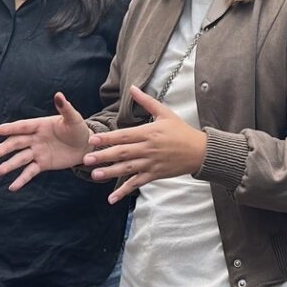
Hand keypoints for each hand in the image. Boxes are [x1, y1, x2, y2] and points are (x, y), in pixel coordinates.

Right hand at [0, 92, 92, 190]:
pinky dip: (21, 179)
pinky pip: (30, 172)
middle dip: (6, 148)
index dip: (12, 128)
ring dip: (9, 165)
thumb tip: (59, 95)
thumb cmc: (78, 129)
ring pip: (20, 159)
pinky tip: (12, 187)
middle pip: (17, 143)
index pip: (24, 126)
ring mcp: (37, 152)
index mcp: (40, 125)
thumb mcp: (73, 119)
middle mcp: (35, 138)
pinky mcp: (42, 164)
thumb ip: (65, 108)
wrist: (85, 147)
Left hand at [84, 85, 207, 203]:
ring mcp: (151, 163)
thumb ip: (146, 101)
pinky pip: (137, 183)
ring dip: (110, 172)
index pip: (124, 135)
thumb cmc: (181, 131)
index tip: (92, 140)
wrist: (200, 151)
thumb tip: (132, 87)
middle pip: (123, 153)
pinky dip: (124, 191)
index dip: (108, 138)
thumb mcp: (165, 113)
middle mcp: (148, 148)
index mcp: (149, 132)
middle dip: (104, 156)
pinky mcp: (154, 175)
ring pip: (128, 169)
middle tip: (86, 159)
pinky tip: (112, 199)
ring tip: (94, 175)